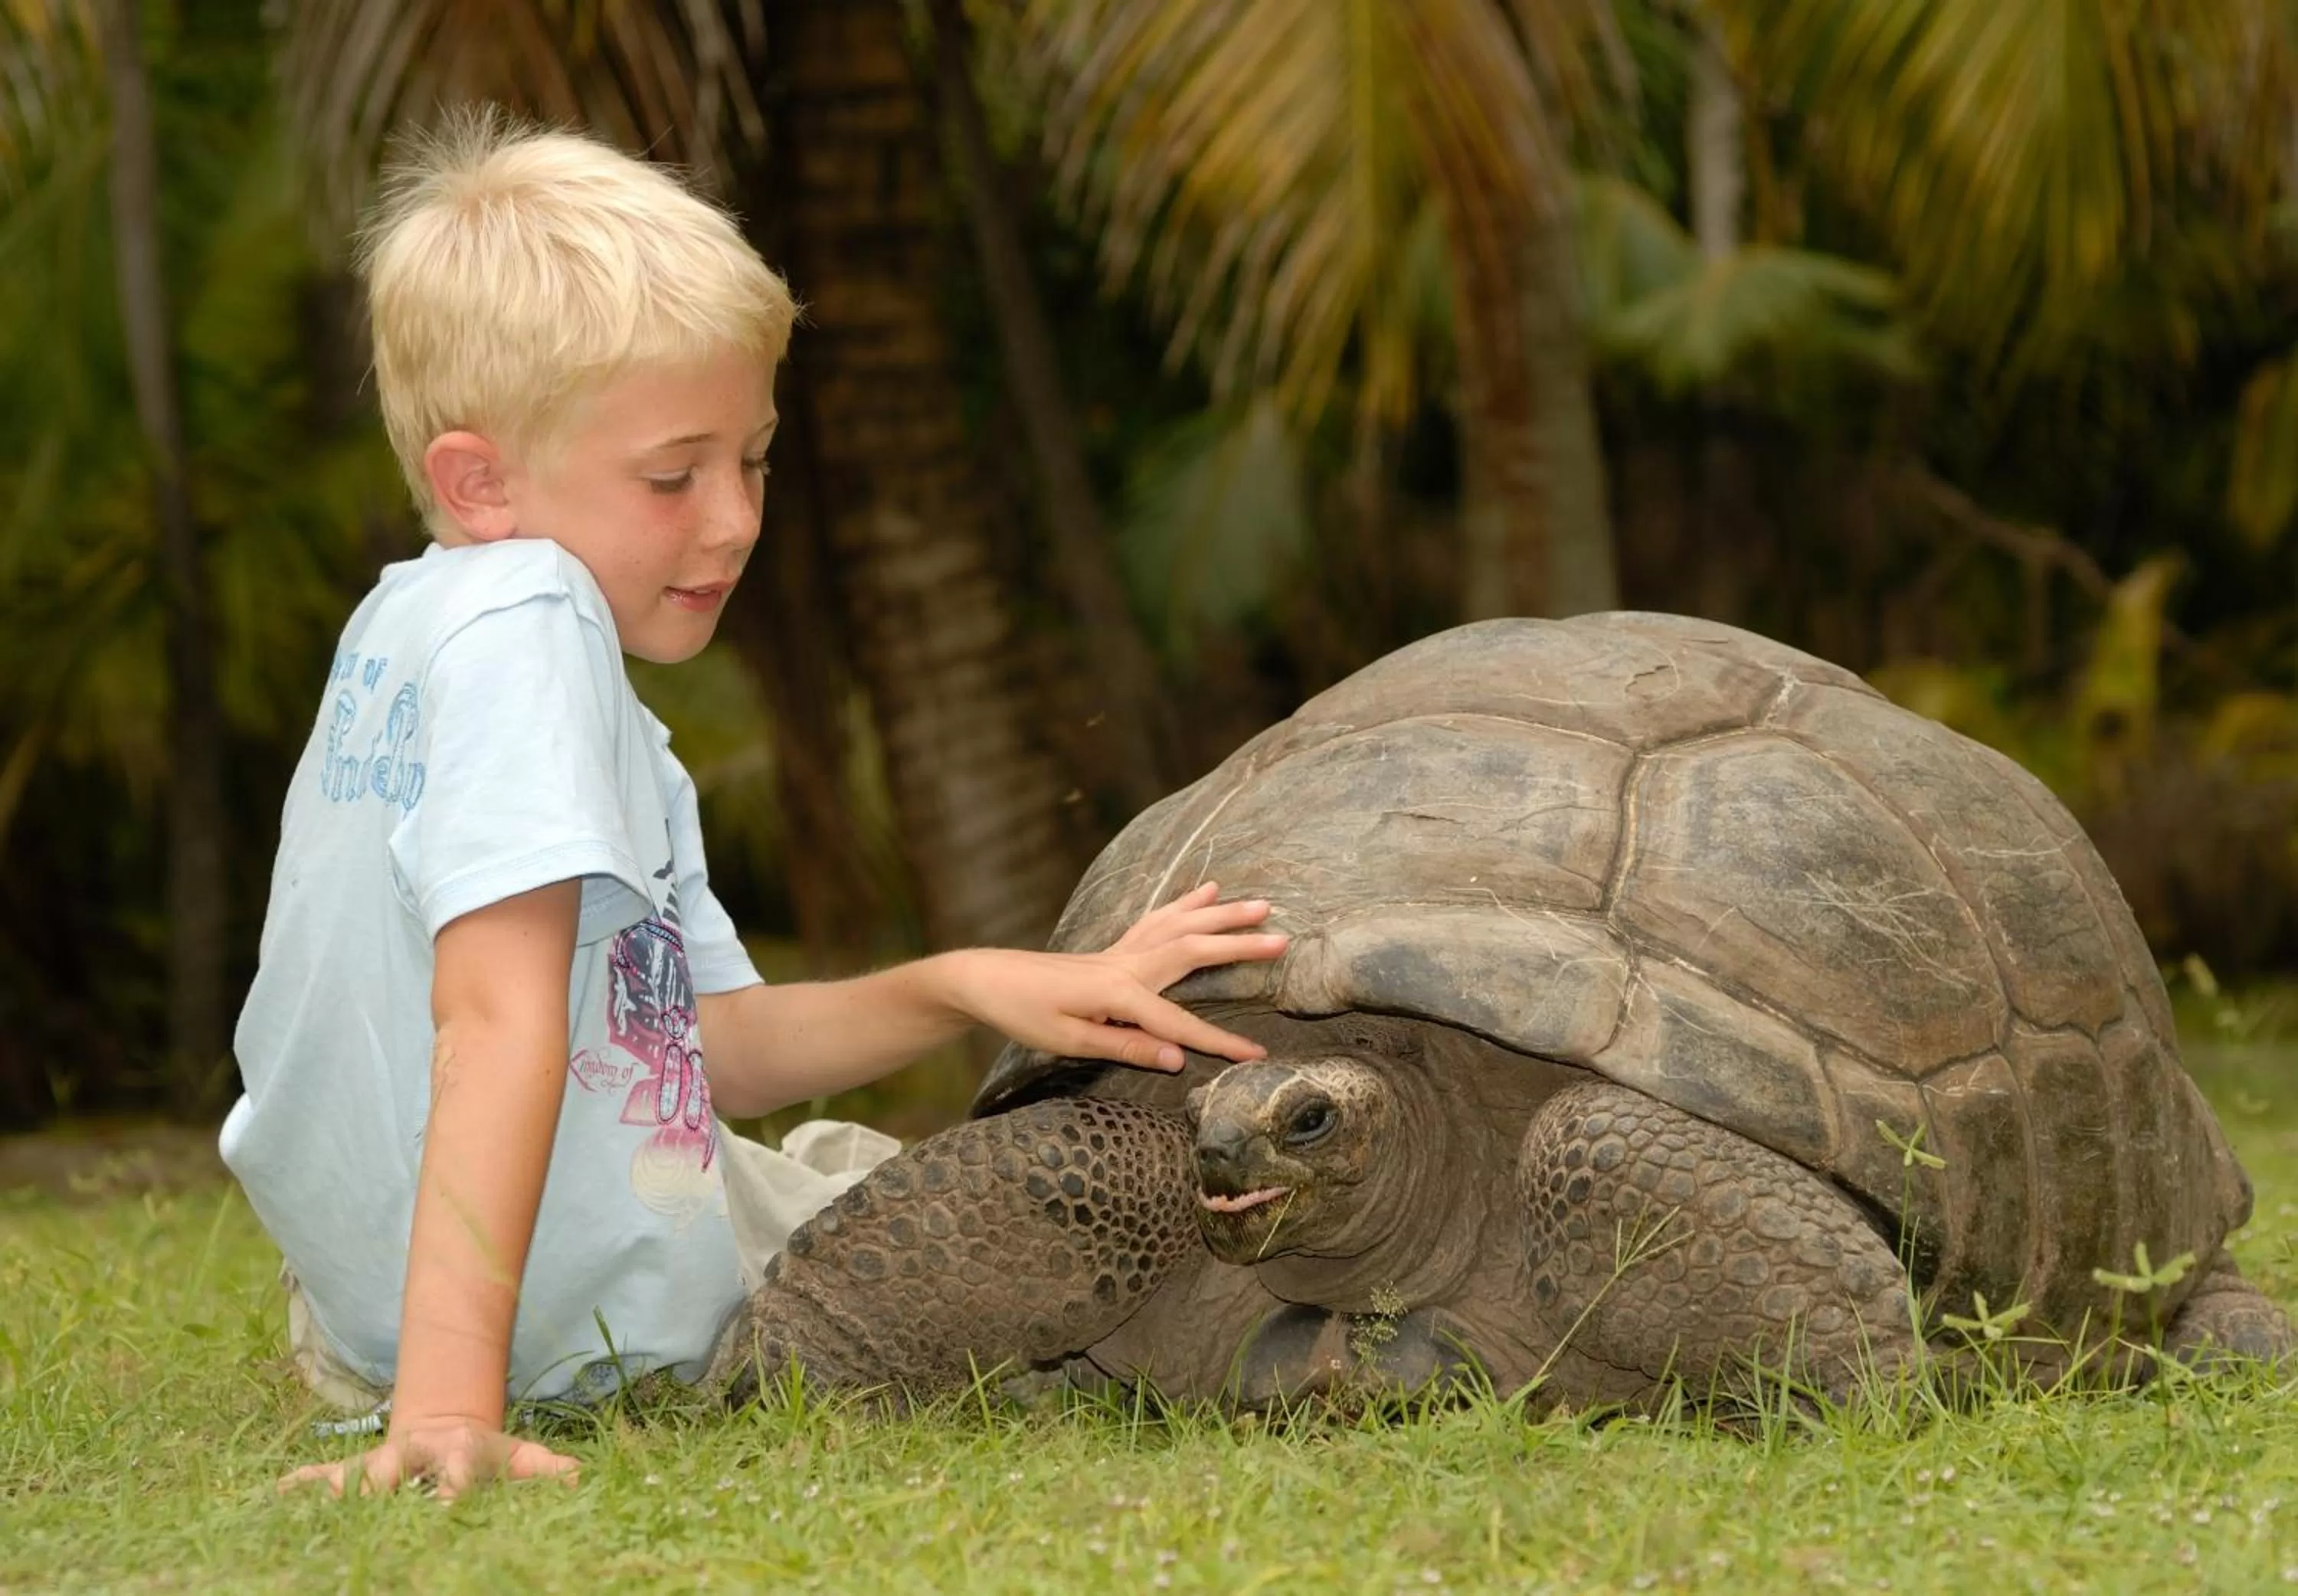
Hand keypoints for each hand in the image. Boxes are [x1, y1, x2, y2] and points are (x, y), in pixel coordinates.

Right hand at [278, 1416, 578, 1500]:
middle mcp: (413, 1453)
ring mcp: (379, 1461)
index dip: (452, 1493)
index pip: (456, 1474)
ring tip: (306, 1512)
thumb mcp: (519, 1458)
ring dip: (329, 1493)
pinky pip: (316, 1476)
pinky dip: (294, 1487)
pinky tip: (268, 1499)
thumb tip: (579, 1478)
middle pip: (391, 1473)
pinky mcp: (351, 1469)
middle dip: (376, 1492)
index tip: (444, 1512)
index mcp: (457, 1453)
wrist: (445, 1424)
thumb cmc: (487, 1454)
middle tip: (363, 1512)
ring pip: (350, 1476)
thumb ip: (546, 1471)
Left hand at [947, 882, 1286, 1070]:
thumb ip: (1125, 1045)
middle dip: (1239, 946)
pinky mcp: (1114, 949)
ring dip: (1221, 915)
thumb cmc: (1023, 1014)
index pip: (1179, 1024)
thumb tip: (1177, 1058)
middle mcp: (1126, 964)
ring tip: (1259, 903)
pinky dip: (1186, 904)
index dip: (1220, 1041)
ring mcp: (1121, 951)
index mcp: (1118, 992)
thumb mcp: (1068, 1040)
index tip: (1257, 1054)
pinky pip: (1158, 920)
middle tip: (1282, 939)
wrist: (986, 980)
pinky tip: (1207, 891)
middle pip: (1193, 950)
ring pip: (1180, 926)